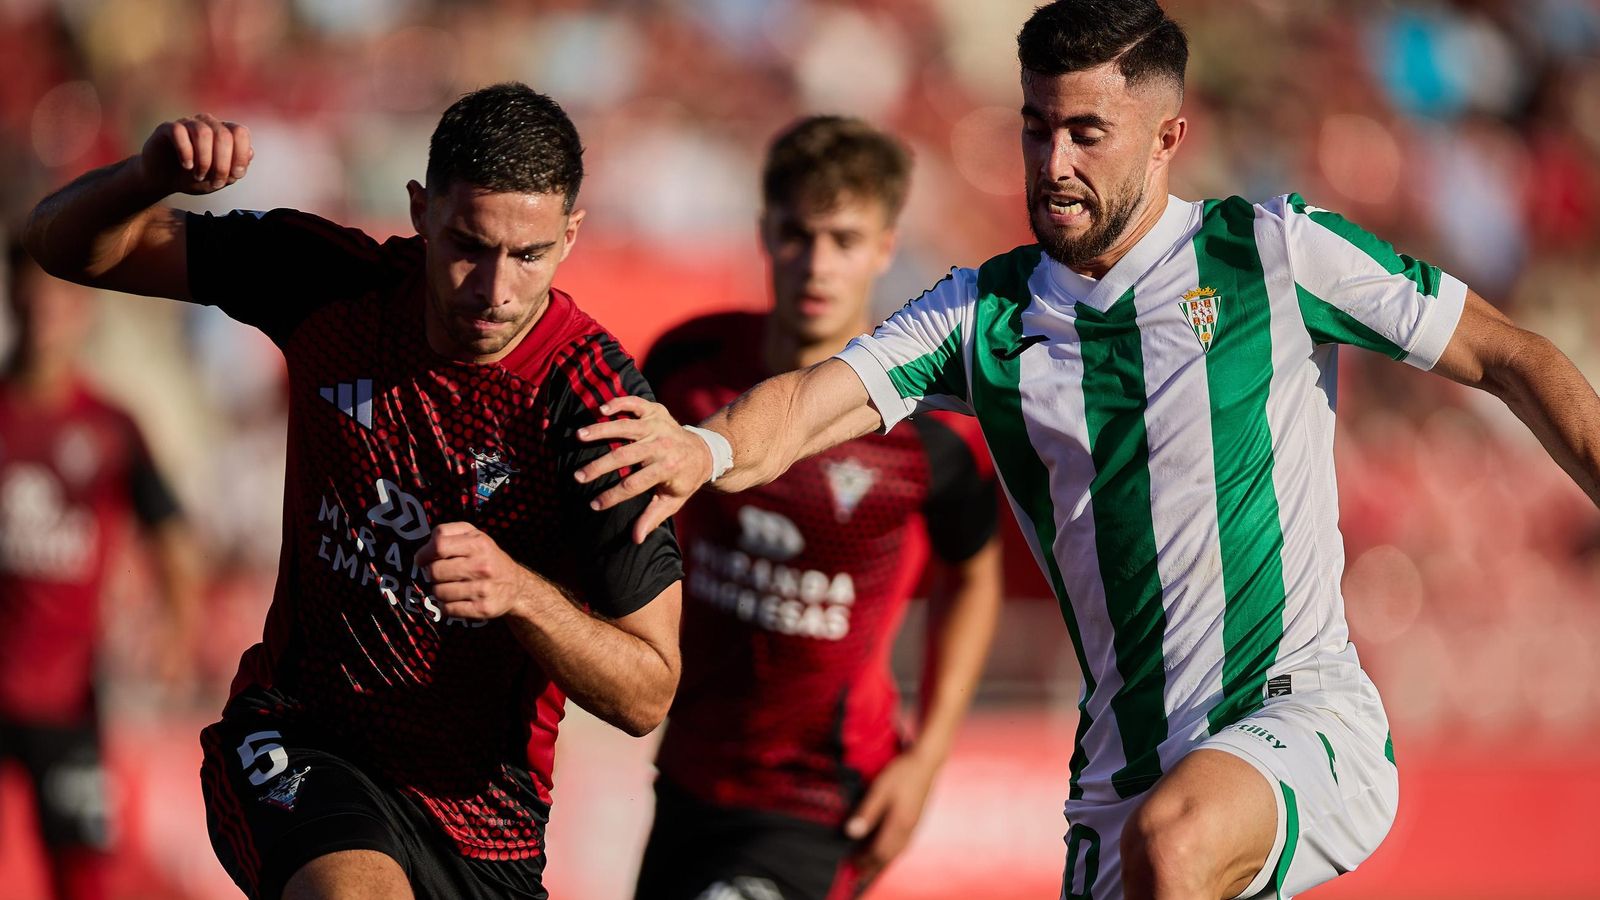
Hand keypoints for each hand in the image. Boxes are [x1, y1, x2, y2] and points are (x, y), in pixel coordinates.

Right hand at [139, 114, 253, 195]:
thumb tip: (250, 153)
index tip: (233, 176)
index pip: (240, 133)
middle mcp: (207, 123)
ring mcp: (187, 123)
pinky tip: (187, 166)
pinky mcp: (167, 127)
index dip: (240, 156)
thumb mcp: (219, 180)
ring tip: (199, 175)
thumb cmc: (194, 178)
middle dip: (222, 164)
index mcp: (224, 132)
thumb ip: (236, 169)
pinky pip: (179, 132)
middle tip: (215, 182)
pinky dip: (186, 152)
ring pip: (203, 133)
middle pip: (223, 135)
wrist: (163, 180)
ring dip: (204, 160)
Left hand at [415, 522, 535, 620]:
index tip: (421, 559)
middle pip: (435, 571)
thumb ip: (447, 532)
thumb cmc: (487, 557)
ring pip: (439, 592)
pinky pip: (448, 609)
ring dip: (439, 591)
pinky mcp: (482, 609)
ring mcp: (482, 589)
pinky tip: (455, 600)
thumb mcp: (474, 535)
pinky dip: (446, 606)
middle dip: (432, 574)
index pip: (439, 546)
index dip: (424, 553)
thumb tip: (423, 551)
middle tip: (440, 574)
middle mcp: (482, 566)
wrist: (516, 585)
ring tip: (450, 586)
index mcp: (478, 544)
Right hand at [573, 395, 713, 543]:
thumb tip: (636, 539)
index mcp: (667, 469)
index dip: (613, 496)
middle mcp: (662, 445)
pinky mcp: (656, 411)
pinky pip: (636, 403)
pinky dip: (619, 403)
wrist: (703, 452)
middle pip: (625, 455)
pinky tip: (601, 409)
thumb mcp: (672, 501)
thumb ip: (653, 518)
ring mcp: (659, 425)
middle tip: (578, 476)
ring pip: (626, 426)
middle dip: (600, 466)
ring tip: (579, 435)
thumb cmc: (683, 480)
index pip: (634, 484)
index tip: (594, 505)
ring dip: (602, 430)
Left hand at [844, 752, 940, 884]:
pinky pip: (902, 845)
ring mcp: (914, 826)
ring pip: (897, 852)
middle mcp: (908, 830)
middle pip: (888, 856)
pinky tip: (886, 849)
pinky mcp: (915, 821)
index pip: (879, 852)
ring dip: (882, 861)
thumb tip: (852, 833)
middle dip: (872, 866)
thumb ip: (867, 813)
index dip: (865, 861)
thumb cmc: (901, 773)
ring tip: (869, 865)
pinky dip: (891, 852)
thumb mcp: (879, 790)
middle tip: (857, 872)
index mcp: (899, 824)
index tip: (851, 866)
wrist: (926, 763)